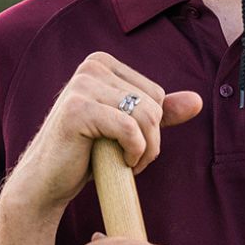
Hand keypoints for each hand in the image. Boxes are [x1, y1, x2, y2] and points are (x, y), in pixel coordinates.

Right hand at [8, 53, 202, 211]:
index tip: (132, 145)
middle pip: (153, 104)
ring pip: (145, 116)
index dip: (152, 126)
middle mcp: (91, 66)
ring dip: (145, 149)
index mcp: (102, 63)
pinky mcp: (77, 109)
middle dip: (151, 139)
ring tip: (128, 162)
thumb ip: (160, 112)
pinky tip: (120, 163)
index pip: (156, 93)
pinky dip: (133, 152)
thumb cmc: (87, 153)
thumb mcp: (128, 128)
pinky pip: (129, 129)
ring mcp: (81, 85)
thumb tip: (197, 100)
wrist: (47, 181)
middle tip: (130, 159)